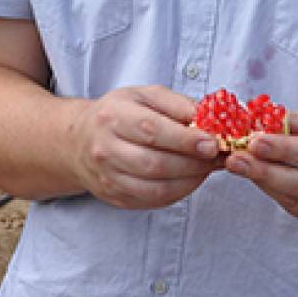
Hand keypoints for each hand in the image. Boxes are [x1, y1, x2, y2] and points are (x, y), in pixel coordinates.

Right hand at [67, 85, 221, 209]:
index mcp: (112, 116)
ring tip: (208, 167)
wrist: (79, 142)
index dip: (185, 139)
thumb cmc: (118, 114)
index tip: (212, 142)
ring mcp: (108, 177)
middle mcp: (105, 149)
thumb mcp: (143, 95)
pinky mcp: (115, 197)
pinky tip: (191, 178)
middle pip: (155, 163)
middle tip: (218, 157)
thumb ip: (176, 104)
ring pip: (156, 187)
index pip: (151, 130)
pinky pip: (154, 201)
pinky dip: (179, 192)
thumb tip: (210, 120)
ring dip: (190, 179)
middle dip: (193, 163)